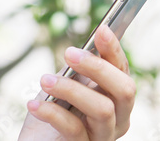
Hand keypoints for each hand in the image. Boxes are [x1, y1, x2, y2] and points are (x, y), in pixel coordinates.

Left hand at [18, 25, 135, 140]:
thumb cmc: (54, 109)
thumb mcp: (66, 82)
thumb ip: (79, 66)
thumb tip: (90, 41)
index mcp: (116, 97)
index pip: (123, 70)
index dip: (114, 49)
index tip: (101, 30)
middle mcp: (118, 118)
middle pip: (125, 90)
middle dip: (97, 67)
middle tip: (68, 53)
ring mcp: (104, 136)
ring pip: (103, 109)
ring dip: (70, 89)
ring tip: (44, 80)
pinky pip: (74, 129)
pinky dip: (51, 112)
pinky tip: (33, 104)